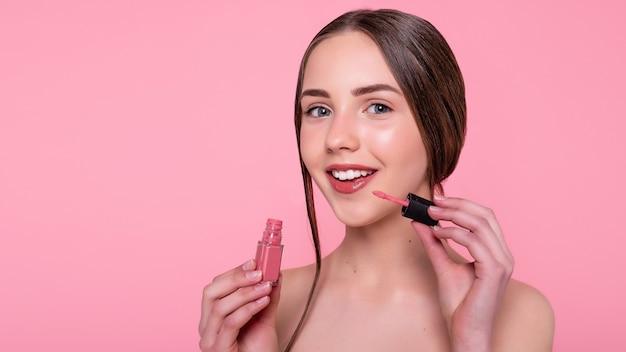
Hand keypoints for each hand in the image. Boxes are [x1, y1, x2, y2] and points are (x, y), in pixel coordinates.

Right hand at [199, 259, 280, 351]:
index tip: (254, 261)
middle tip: (258, 271)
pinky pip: (230, 323)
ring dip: (246, 292)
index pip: (214, 287)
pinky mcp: (219, 350)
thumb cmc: (260, 350)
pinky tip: (264, 300)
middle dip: (235, 278)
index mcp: (212, 318)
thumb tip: (274, 272)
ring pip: (220, 307)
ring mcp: (210, 340)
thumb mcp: (265, 317)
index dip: (233, 272)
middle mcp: (206, 328)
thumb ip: (267, 295)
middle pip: (210, 293)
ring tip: (266, 286)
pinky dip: (248, 308)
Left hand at [411, 195, 513, 350]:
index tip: (437, 199)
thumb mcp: (442, 266)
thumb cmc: (459, 305)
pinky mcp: (494, 271)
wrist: (466, 332)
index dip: (462, 203)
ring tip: (431, 214)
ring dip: (453, 215)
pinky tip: (437, 232)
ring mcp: (502, 262)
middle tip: (433, 202)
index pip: (484, 217)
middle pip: (485, 215)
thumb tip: (420, 222)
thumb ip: (434, 244)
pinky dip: (453, 232)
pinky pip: (474, 241)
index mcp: (496, 253)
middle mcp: (504, 255)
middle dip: (457, 204)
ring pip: (481, 224)